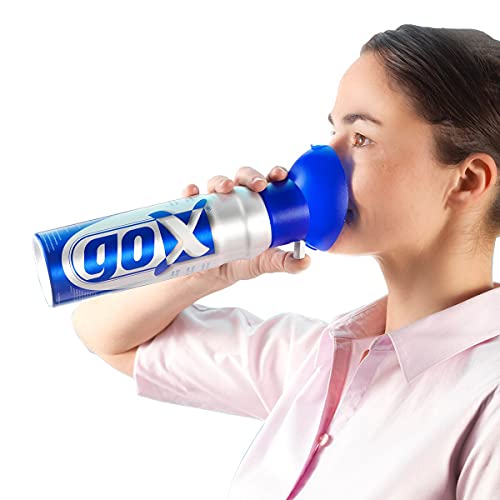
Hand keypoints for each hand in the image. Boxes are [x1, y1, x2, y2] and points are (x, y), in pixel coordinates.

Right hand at [180, 165, 310, 284]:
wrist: (209, 278)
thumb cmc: (240, 263)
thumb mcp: (264, 263)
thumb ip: (284, 262)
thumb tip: (306, 262)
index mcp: (257, 206)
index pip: (267, 184)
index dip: (274, 174)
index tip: (280, 175)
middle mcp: (236, 200)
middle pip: (243, 178)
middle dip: (250, 176)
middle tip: (258, 185)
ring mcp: (214, 204)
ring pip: (217, 183)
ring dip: (221, 181)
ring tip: (226, 188)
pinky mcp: (193, 211)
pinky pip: (190, 197)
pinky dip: (190, 192)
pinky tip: (193, 192)